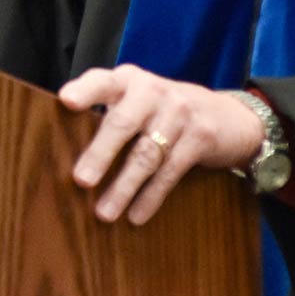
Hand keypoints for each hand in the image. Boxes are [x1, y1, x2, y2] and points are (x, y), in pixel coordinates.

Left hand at [58, 65, 264, 224]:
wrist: (230, 116)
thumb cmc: (165, 112)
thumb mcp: (139, 102)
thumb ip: (110, 114)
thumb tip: (64, 149)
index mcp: (129, 80)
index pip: (102, 81)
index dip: (85, 90)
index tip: (66, 101)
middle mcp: (153, 91)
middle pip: (123, 122)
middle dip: (101, 153)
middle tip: (81, 180)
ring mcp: (180, 112)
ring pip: (146, 153)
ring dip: (124, 187)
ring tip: (104, 213)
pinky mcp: (200, 136)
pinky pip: (170, 170)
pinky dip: (151, 196)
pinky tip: (136, 215)